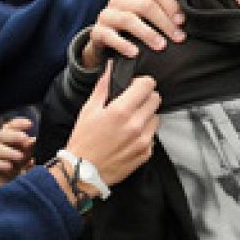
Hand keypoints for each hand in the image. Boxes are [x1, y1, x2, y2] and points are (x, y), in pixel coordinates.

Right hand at [0, 118, 35, 186]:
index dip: (19, 123)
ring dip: (10, 152)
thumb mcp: (27, 152)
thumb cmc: (19, 160)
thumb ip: (29, 146)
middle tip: (25, 138)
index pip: (11, 125)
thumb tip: (32, 140)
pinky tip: (10, 166)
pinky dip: (2, 164)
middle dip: (14, 136)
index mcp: (9, 134)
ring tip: (21, 156)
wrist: (11, 178)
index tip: (30, 124)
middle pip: (2, 135)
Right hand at [63, 65, 162, 192]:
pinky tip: (129, 137)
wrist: (82, 172)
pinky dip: (145, 134)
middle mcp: (136, 125)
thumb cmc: (83, 141)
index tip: (135, 87)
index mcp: (121, 111)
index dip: (141, 83)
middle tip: (132, 104)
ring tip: (129, 122)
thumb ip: (104, 86)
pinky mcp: (146, 153)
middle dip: (145, 98)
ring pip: (156, 117)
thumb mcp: (89, 109)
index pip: (148, 85)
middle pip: (156, 99)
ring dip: (146, 116)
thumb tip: (112, 68)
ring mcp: (143, 140)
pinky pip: (153, 136)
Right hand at [82, 0, 186, 65]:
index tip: (182, 22)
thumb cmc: (132, 30)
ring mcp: (106, 15)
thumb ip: (162, 14)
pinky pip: (110, 36)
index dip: (171, 5)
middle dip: (165, 23)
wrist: (103, 43)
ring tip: (161, 46)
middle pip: (146, 5)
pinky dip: (124, 45)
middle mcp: (120, 0)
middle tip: (178, 38)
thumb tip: (185, 22)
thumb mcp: (146, 19)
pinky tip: (135, 53)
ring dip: (148, 33)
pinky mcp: (97, 32)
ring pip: (129, 19)